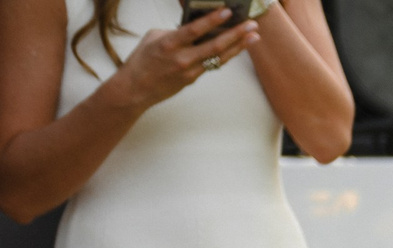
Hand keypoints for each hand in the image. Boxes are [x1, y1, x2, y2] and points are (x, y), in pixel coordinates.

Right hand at [111, 9, 258, 107]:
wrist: (136, 88)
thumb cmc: (143, 59)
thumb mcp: (153, 37)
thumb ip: (175, 31)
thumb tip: (196, 27)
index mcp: (169, 43)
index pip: (194, 30)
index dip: (212, 20)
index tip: (227, 11)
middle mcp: (182, 58)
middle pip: (215, 45)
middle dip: (236, 34)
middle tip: (252, 25)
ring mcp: (190, 70)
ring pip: (220, 57)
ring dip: (239, 46)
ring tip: (254, 36)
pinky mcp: (193, 78)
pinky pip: (213, 64)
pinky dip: (227, 55)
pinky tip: (239, 47)